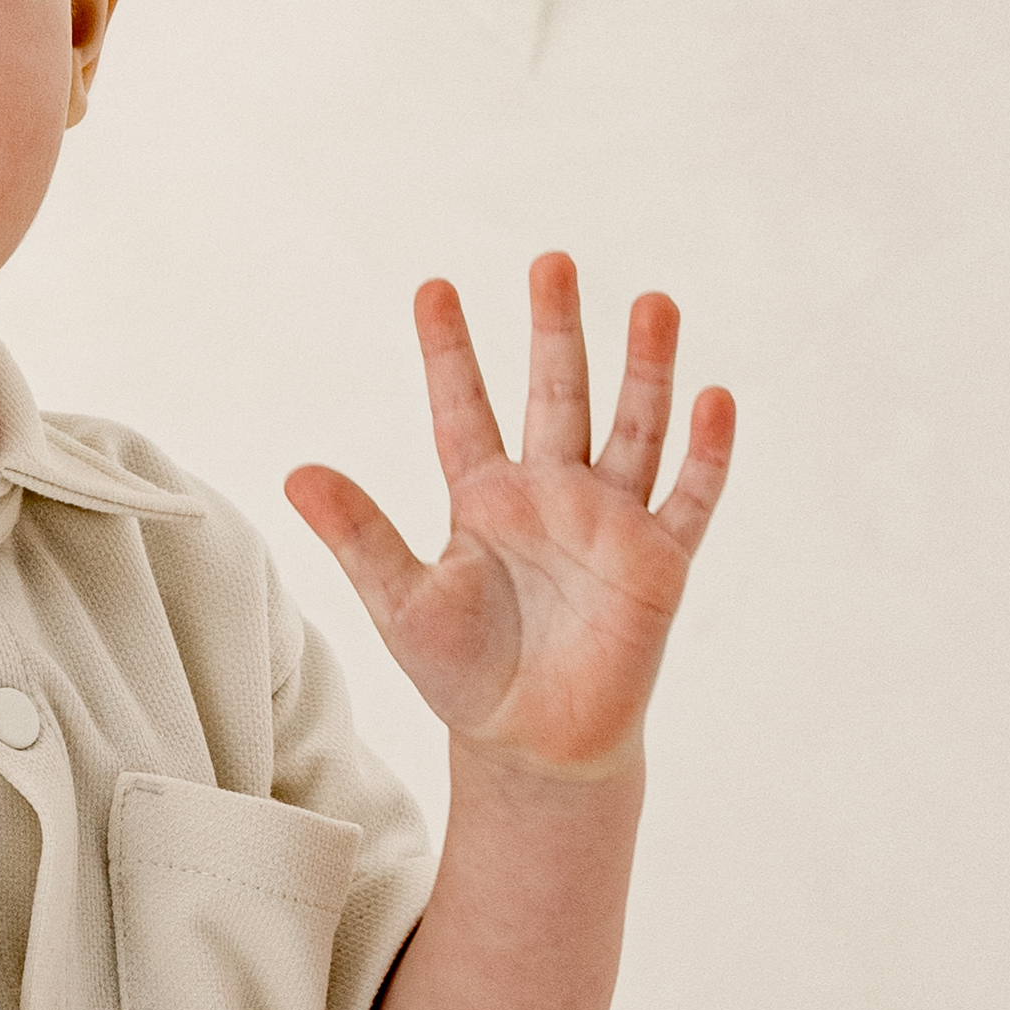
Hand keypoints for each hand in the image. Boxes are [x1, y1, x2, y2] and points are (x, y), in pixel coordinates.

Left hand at [286, 257, 732, 785]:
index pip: (463, 408)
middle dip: (555, 330)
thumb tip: (294, 472)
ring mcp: (610, 522)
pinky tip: (714, 398)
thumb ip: (358, 535)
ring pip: (632, 428)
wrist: (532, 748)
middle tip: (551, 261)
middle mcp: (551, 493)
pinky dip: (707, 453)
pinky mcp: (658, 562)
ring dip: (644, 369)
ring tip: (653, 303)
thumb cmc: (465, 676)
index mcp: (483, 498)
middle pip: (556, 394)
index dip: (449, 352)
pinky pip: (689, 498)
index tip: (432, 288)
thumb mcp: (401, 603)